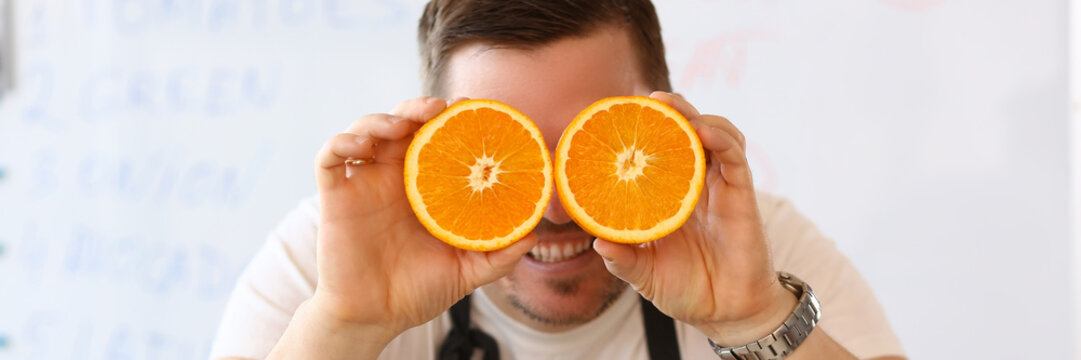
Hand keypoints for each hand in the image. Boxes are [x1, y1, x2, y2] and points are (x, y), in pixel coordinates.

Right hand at [311, 96, 536, 340]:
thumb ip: (500, 255)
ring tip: (402, 124)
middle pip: (402, 123)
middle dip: (419, 106)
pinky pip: (329, 156)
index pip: (438, 137)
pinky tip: (362, 146)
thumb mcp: (467, 272)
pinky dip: (341, 142)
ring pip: (365, 129)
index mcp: (426, 185)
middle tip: (440, 108)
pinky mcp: (335, 197)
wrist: (376, 319)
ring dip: (381, 118)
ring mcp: (363, 183)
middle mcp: (394, 177)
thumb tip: (535, 235)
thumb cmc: (418, 292)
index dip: (453, 118)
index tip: (475, 110)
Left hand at [593, 92, 796, 345]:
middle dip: (668, 110)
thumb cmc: (686, 290)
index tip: (616, 115)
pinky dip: (721, 137)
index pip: (658, 151)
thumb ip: (623, 260)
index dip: (643, 130)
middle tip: (643, 99)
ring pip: (713, 133)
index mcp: (669, 196)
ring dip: (693, 114)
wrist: (727, 313)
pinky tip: (702, 131)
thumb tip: (597, 243)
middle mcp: (695, 184)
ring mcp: (720, 186)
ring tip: (669, 105)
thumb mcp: (645, 275)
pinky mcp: (742, 195)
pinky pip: (735, 157)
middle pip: (685, 132)